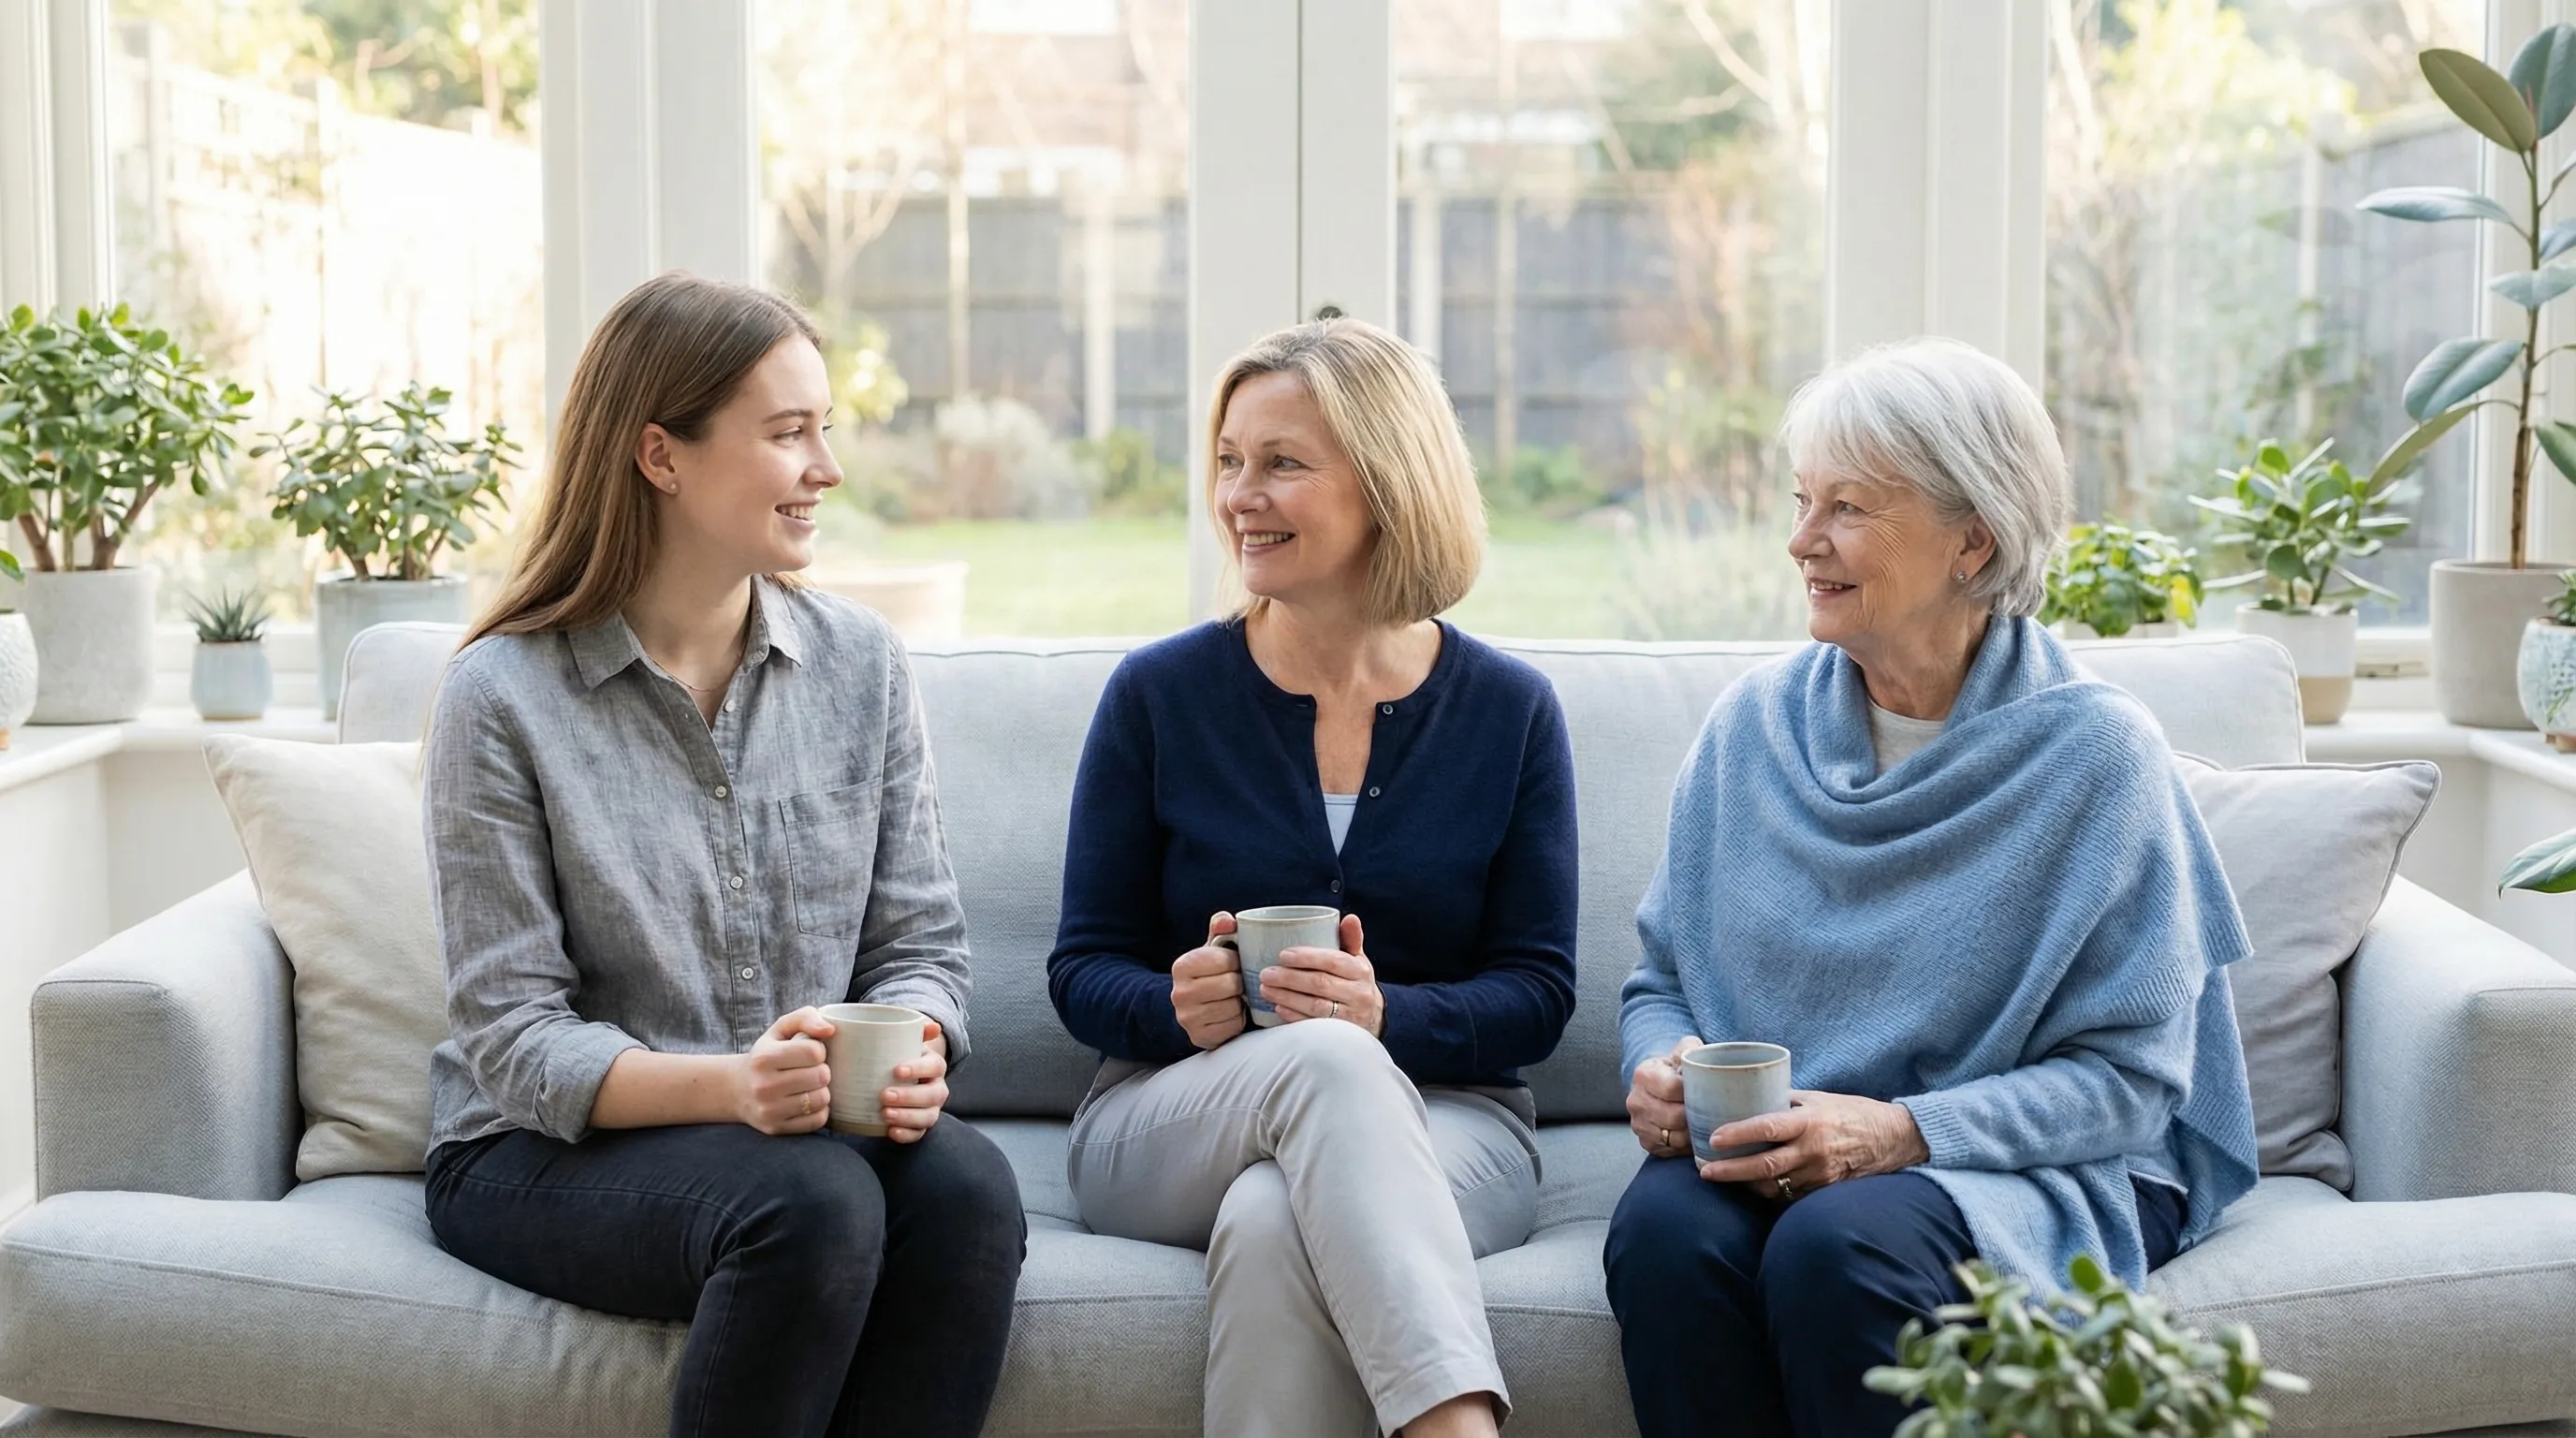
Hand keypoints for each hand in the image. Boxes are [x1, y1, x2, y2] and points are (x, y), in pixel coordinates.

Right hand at [739, 1007, 834, 1134]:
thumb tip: (830, 1030)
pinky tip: (807, 1101)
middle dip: (822, 1070)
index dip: (819, 1050)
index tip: (810, 1052)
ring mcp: (769, 1110)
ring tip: (809, 1085)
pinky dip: (819, 1110)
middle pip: (821, 1076)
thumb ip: (806, 1017)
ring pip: (822, 1100)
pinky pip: (817, 1121)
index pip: (814, 1052)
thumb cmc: (767, 1054)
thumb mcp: (780, 1029)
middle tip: (811, 1070)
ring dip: (822, 1090)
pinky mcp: (776, 1128)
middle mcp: (764, 1086)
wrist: (736, 1089)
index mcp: (764, 1058)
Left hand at [880, 1021, 950, 1143]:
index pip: (934, 1066)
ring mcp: (931, 1109)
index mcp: (934, 1066)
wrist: (899, 1079)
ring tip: (885, 1114)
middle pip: (932, 1095)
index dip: (918, 1069)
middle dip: (909, 1097)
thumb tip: (933, 1026)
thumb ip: (914, 1031)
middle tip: (885, 1095)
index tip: (896, 1070)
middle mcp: (937, 1089)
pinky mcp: (920, 1126)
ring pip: (928, 1117)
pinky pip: (919, 1134)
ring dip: (908, 1117)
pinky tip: (890, 1131)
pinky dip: (906, 1134)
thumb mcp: (905, 1043)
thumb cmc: (899, 1057)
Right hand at [1172, 912, 1248, 1049]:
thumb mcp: (1213, 948)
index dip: (1236, 961)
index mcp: (1182, 966)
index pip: (1224, 959)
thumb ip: (1220, 927)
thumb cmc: (1211, 973)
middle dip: (1239, 982)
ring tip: (1233, 998)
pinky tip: (1230, 1014)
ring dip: (1240, 1002)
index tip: (1233, 963)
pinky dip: (1237, 1020)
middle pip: (1230, 984)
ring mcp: (1187, 1018)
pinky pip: (1233, 1027)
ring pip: (1233, 1006)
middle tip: (1237, 982)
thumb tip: (1228, 921)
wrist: (1195, 1007)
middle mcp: (1179, 993)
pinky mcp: (1199, 1037)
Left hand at [1263, 915, 1382, 1036]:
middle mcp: (1358, 994)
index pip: (1333, 961)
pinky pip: (1313, 1025)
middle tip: (1265, 973)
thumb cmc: (1356, 982)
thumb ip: (1350, 939)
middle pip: (1320, 984)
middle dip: (1289, 978)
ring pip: (1315, 1006)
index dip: (1307, 958)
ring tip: (1265, 989)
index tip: (1283, 955)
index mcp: (1360, 971)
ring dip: (1286, 997)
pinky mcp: (1339, 1035)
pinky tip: (1277, 1008)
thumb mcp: (1357, 960)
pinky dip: (1293, 1016)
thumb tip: (1350, 917)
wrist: (1373, 1017)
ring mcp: (1349, 1017)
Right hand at [1626, 1035, 1699, 1156]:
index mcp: (1644, 1075)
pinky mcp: (1646, 1142)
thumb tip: (1699, 1056)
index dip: (1693, 1091)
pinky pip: (1671, 1150)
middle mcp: (1636, 1101)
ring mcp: (1639, 1124)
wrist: (1657, 1083)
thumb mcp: (1682, 1050)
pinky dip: (1685, 1146)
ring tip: (1703, 1124)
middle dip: (1695, 1115)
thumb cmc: (1675, 1067)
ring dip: (1692, 1133)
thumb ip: (1691, 1048)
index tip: (1705, 1090)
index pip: (1672, 1088)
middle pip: (1674, 1117)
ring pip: (1674, 1137)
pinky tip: (1692, 1134)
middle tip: (1710, 1111)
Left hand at [1695, 1090, 1930, 1198]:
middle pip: (1765, 1166)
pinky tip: (1750, 1187)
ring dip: (1745, 1185)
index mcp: (1809, 1121)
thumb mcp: (1817, 1098)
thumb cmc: (1850, 1112)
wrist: (1892, 1138)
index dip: (1739, 1134)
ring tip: (1719, 1177)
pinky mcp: (1824, 1190)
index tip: (1713, 1138)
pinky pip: (1790, 1196)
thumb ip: (1784, 1102)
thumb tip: (1748, 1097)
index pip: (1768, 1127)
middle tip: (1704, 1170)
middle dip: (1731, 1171)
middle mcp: (1813, 1150)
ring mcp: (1819, 1174)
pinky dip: (1768, 1193)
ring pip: (1774, 1186)